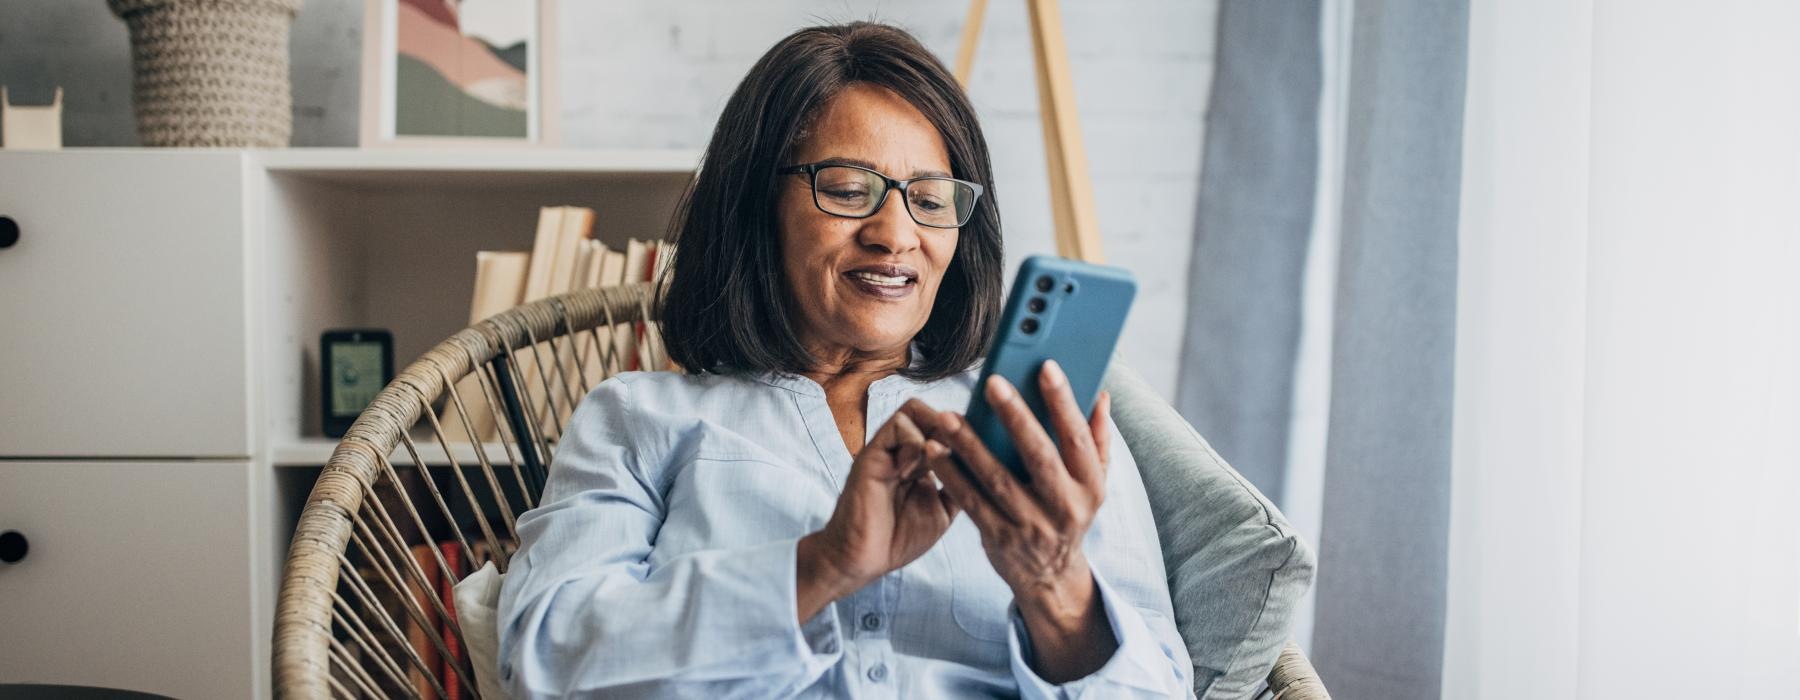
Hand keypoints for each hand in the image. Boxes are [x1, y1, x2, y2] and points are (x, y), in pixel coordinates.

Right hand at [796, 399, 959, 620]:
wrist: (863, 561)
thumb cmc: (898, 539)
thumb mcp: (942, 511)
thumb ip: (960, 487)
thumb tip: (988, 467)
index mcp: (920, 461)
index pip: (945, 428)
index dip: (965, 432)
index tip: (981, 449)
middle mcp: (903, 450)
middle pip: (932, 412)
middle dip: (953, 427)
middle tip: (962, 452)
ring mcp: (887, 450)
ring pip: (914, 410)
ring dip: (934, 431)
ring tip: (939, 459)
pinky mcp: (871, 455)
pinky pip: (897, 426)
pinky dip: (914, 442)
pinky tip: (914, 472)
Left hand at [924, 360, 1116, 681]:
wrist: (1051, 577)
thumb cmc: (1069, 514)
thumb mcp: (1093, 483)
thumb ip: (1097, 439)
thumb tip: (1101, 395)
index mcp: (1090, 486)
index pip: (1077, 438)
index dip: (1063, 402)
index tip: (1046, 366)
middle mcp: (1064, 507)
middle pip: (1039, 456)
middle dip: (1016, 417)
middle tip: (991, 382)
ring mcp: (1031, 526)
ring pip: (997, 479)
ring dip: (970, 446)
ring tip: (947, 417)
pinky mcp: (999, 538)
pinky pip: (971, 502)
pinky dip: (951, 475)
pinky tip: (935, 451)